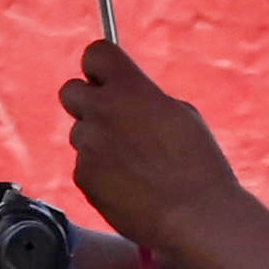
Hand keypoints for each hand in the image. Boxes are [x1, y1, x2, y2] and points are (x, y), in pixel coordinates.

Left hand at [57, 41, 237, 248]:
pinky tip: (128, 185)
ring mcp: (88, 145)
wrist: (193, 215)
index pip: (95, 53)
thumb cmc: (198, 164)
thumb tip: (128, 97)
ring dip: (98, 142)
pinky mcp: (83, 176)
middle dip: (87, 101)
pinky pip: (85, 165)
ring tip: (133, 164)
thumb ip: (144, 99)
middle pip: (70, 91)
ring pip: (80, 133)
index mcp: (130, 89)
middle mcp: (102, 112)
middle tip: (111, 118)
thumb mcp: (180, 114)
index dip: (100, 66)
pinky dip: (101, 173)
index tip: (108, 77)